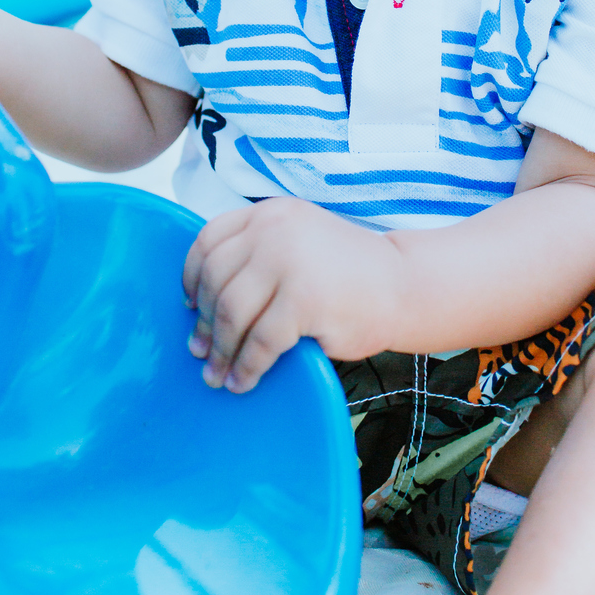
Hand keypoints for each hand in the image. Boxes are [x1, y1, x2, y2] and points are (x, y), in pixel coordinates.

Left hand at [181, 196, 402, 391]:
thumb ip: (259, 252)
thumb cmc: (350, 272)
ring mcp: (289, 263)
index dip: (191, 277)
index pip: (209, 241)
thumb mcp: (299, 240)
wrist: (405, 286)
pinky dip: (247, 367)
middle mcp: (274, 230)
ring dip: (220, 351)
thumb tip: (202, 300)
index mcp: (269, 213)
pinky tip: (244, 380)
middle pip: (216, 281)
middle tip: (200, 351)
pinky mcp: (304, 300)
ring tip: (217, 374)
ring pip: (232, 314)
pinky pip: (260, 343)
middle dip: (204, 324)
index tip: (189, 304)